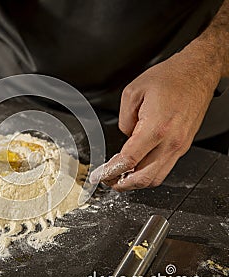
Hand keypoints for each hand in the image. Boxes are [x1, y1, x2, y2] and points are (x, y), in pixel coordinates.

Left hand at [90, 50, 219, 190]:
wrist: (197, 73)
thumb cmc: (169, 78)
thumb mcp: (133, 92)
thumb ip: (124, 120)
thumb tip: (125, 137)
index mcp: (155, 128)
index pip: (128, 160)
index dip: (111, 172)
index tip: (100, 175)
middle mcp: (170, 141)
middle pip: (144, 177)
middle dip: (123, 184)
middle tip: (109, 181)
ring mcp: (179, 145)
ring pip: (156, 177)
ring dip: (136, 182)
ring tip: (121, 177)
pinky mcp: (183, 145)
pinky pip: (165, 167)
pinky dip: (148, 172)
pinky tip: (137, 166)